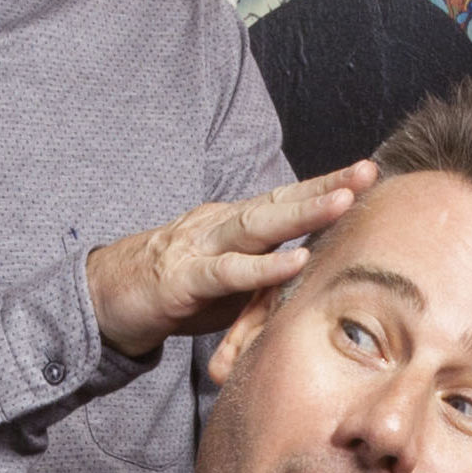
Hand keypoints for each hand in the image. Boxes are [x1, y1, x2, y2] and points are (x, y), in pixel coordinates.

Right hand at [86, 161, 375, 356]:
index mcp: (234, 224)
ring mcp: (201, 247)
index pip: (286, 199)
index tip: (368, 172)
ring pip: (259, 225)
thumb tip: (315, 294)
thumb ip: (269, 285)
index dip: (326, 185)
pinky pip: (229, 271)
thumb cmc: (175, 291)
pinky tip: (294, 262)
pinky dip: (263, 268)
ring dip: (303, 213)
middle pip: (280, 200)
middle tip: (367, 172)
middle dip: (326, 185)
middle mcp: (221, 225)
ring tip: (343, 202)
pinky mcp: (183, 279)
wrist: (103, 300)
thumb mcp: (231, 288)